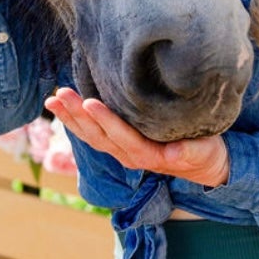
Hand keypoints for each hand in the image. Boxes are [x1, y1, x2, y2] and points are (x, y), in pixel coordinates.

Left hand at [45, 88, 230, 188]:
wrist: (202, 164)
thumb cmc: (205, 153)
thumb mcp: (204, 151)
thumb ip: (190, 152)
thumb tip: (176, 153)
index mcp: (148, 155)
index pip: (122, 137)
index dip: (106, 121)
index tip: (90, 103)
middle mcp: (128, 155)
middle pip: (98, 136)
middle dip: (78, 115)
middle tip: (60, 94)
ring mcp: (120, 150)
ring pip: (90, 135)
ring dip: (70, 117)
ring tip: (53, 99)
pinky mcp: (118, 143)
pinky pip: (92, 132)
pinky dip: (75, 119)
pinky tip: (62, 105)